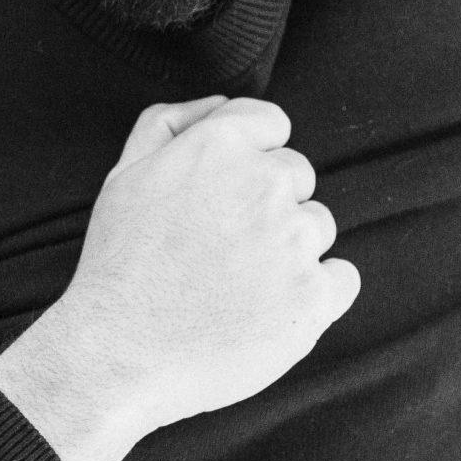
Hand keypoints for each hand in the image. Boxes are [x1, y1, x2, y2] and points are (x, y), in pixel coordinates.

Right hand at [0, 97, 358, 460]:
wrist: (118, 355)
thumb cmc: (118, 267)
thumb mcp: (124, 175)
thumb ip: (170, 124)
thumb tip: (220, 105)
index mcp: (220, 146)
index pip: (272, 125)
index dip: (251, 160)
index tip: (228, 197)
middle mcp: (264, 183)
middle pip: (297, 177)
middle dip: (268, 206)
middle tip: (222, 249)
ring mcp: (293, 241)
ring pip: (317, 227)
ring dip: (289, 250)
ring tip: (237, 285)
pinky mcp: (313, 297)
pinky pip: (343, 278)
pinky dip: (317, 294)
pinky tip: (271, 309)